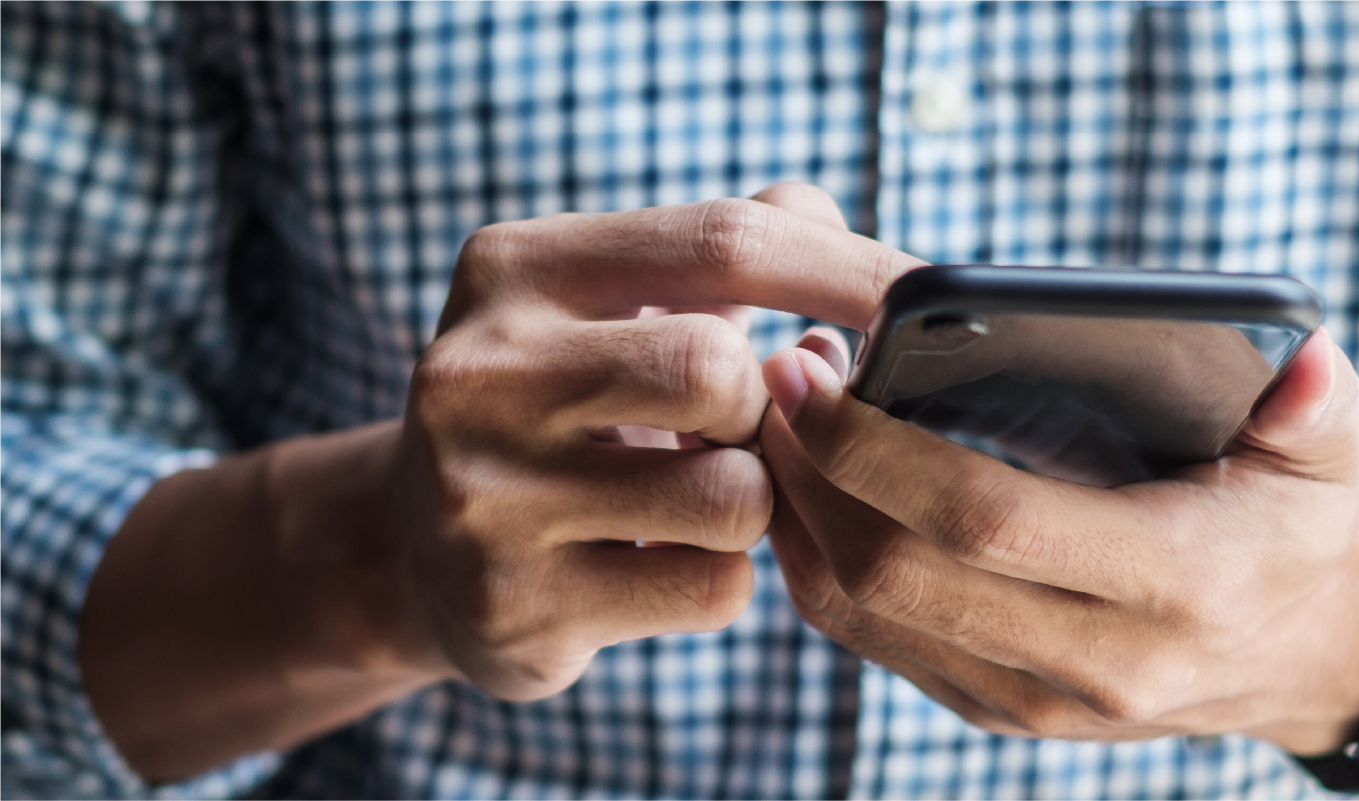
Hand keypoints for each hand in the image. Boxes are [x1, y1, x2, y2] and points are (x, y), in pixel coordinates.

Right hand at [385, 184, 921, 699]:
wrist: (414, 549)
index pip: (723, 240)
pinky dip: (723, 579)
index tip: (928, 298)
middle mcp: (477, 372)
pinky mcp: (512, 607)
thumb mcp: (616, 299)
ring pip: (733, 496)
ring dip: (755, 504)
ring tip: (698, 495)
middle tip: (746, 427)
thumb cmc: (566, 401)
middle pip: (721, 371)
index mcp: (514, 268)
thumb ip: (734, 246)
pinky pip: (714, 590)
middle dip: (770, 409)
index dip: (848, 269)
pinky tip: (661, 562)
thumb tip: (850, 236)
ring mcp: (482, 498)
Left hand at [758, 327, 1358, 750]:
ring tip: (778, 418)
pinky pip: (872, 640)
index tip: (813, 371)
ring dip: (799, 514)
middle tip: (775, 375)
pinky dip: (817, 559)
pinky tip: (806, 482)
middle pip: (898, 575)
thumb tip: (1300, 358)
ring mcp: (1037, 701)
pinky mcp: (996, 709)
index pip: (988, 521)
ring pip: (865, 617)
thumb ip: (1317, 401)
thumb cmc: (1293, 521)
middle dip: (812, 473)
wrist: (1296, 649)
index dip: (880, 450)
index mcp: (1177, 585)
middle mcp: (1101, 665)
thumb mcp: (1328, 450)